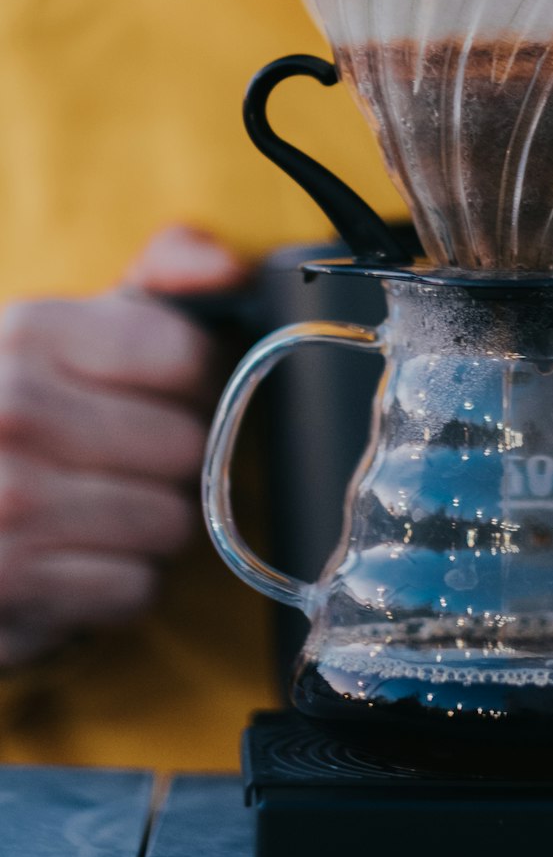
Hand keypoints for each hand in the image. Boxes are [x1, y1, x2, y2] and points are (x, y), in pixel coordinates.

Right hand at [0, 226, 249, 669]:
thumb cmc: (19, 415)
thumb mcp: (73, 332)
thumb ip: (159, 281)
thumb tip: (226, 268)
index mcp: (28, 333)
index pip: (186, 356)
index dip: (196, 382)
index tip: (167, 394)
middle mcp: (9, 409)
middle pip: (186, 446)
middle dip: (171, 461)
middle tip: (125, 461)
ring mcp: (4, 499)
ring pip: (169, 522)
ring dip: (148, 527)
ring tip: (96, 511)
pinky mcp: (8, 584)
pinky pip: (134, 588)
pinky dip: (115, 586)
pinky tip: (72, 560)